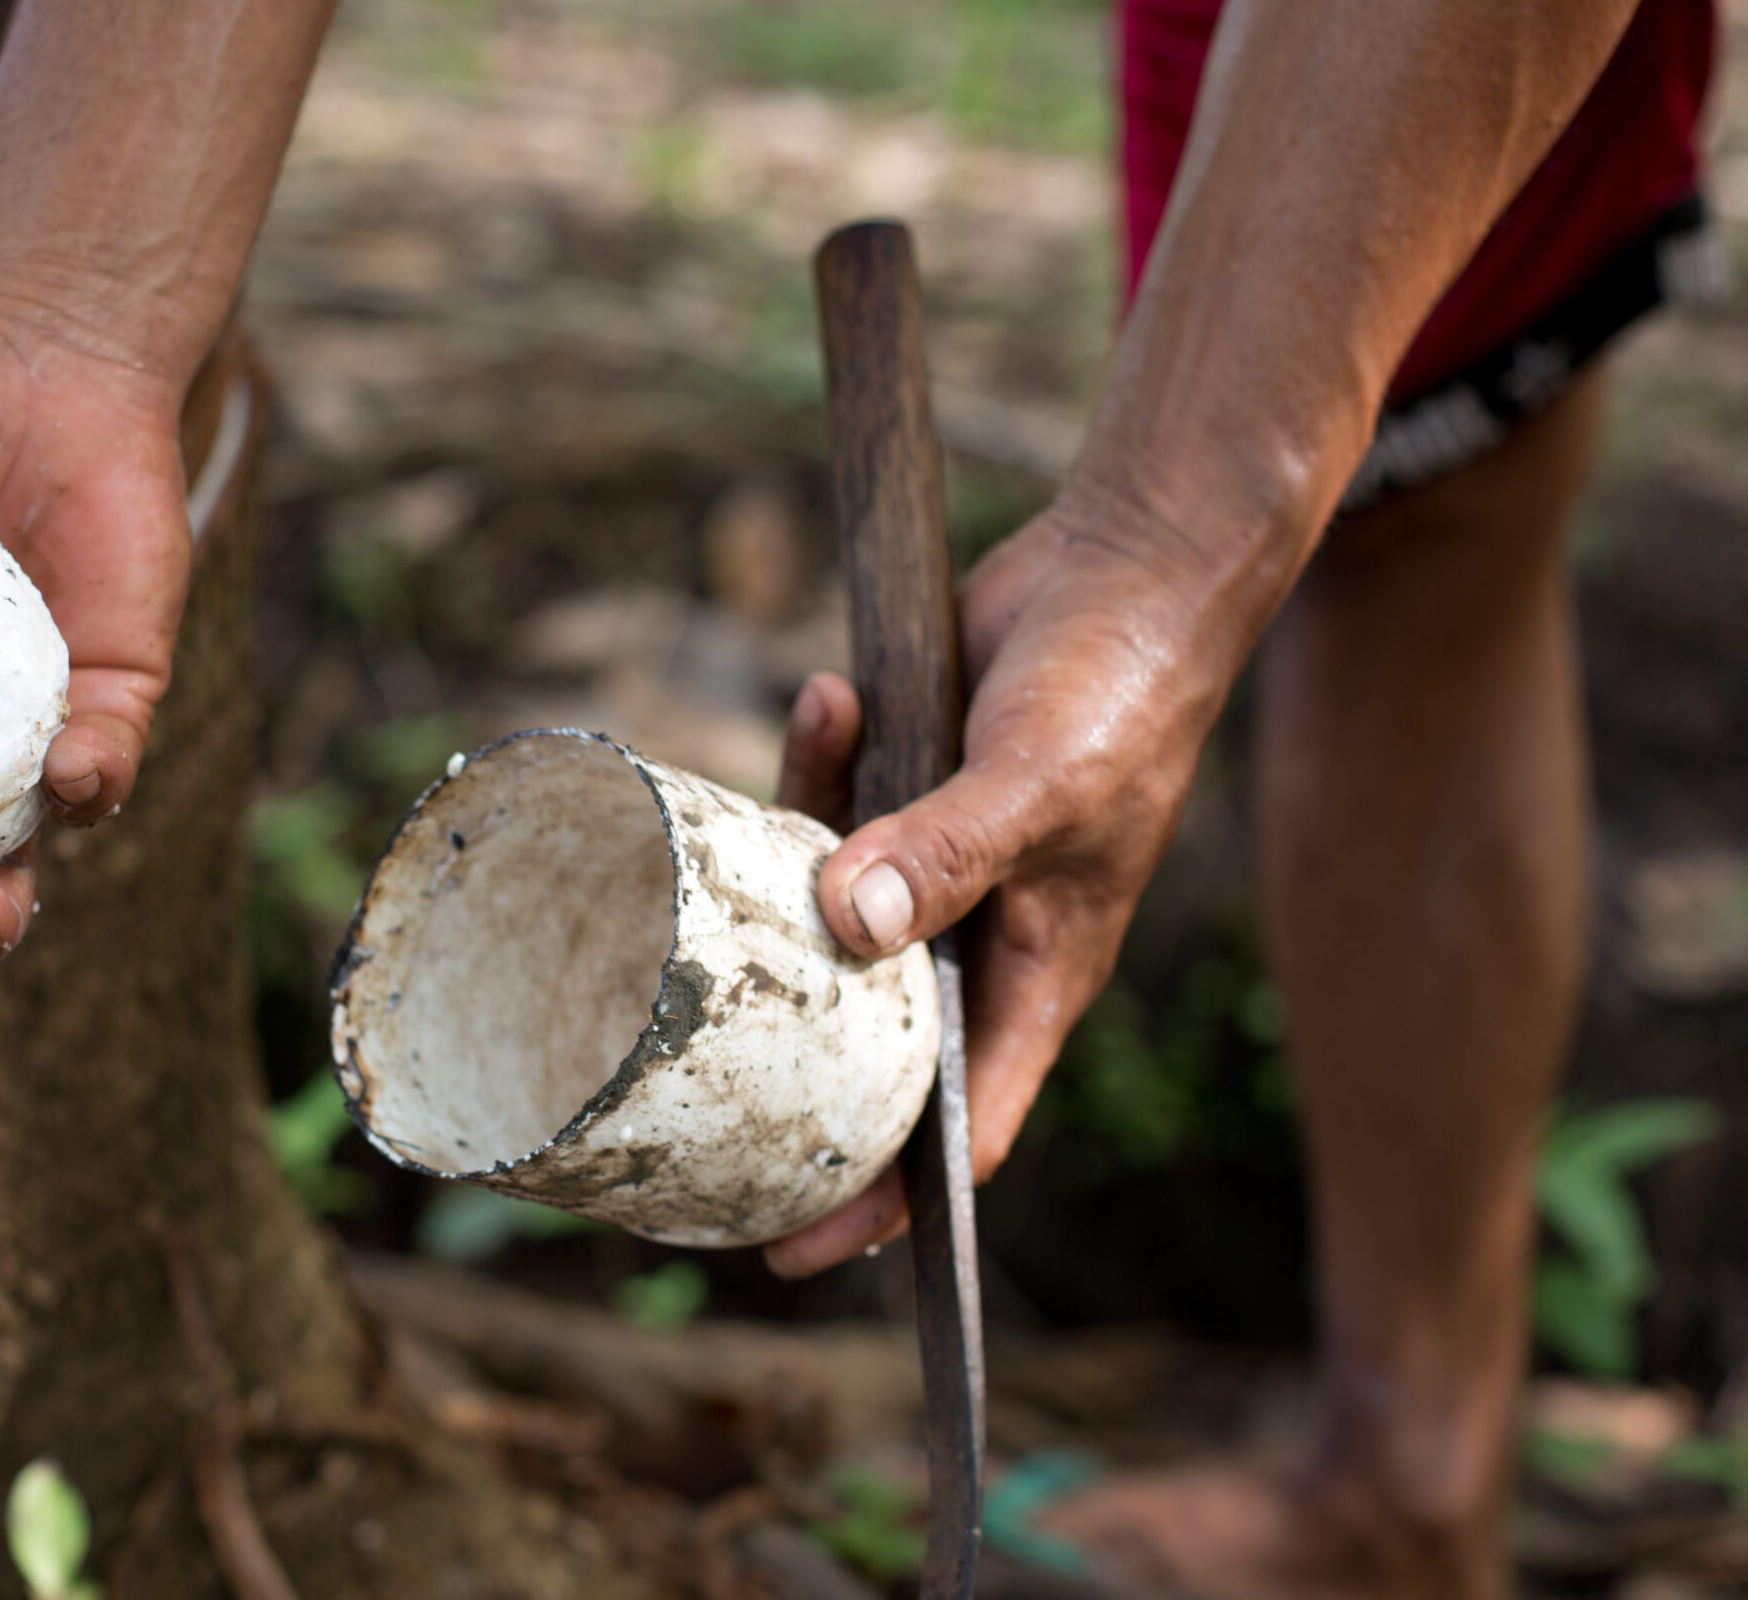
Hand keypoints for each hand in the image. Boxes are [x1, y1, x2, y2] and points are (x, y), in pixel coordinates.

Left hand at [763, 503, 1241, 1275]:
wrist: (1129, 561)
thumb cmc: (1120, 688)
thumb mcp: (1042, 784)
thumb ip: (948, 856)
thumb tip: (844, 924)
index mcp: (1033, 972)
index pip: (956, 1125)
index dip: (882, 1196)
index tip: (788, 1246)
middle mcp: (977, 933)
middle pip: (863, 1033)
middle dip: (783, 1050)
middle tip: (678, 1074)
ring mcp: (934, 862)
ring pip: (824, 911)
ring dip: (786, 865)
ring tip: (781, 797)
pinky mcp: (903, 788)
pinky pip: (831, 806)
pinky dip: (816, 763)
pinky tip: (829, 696)